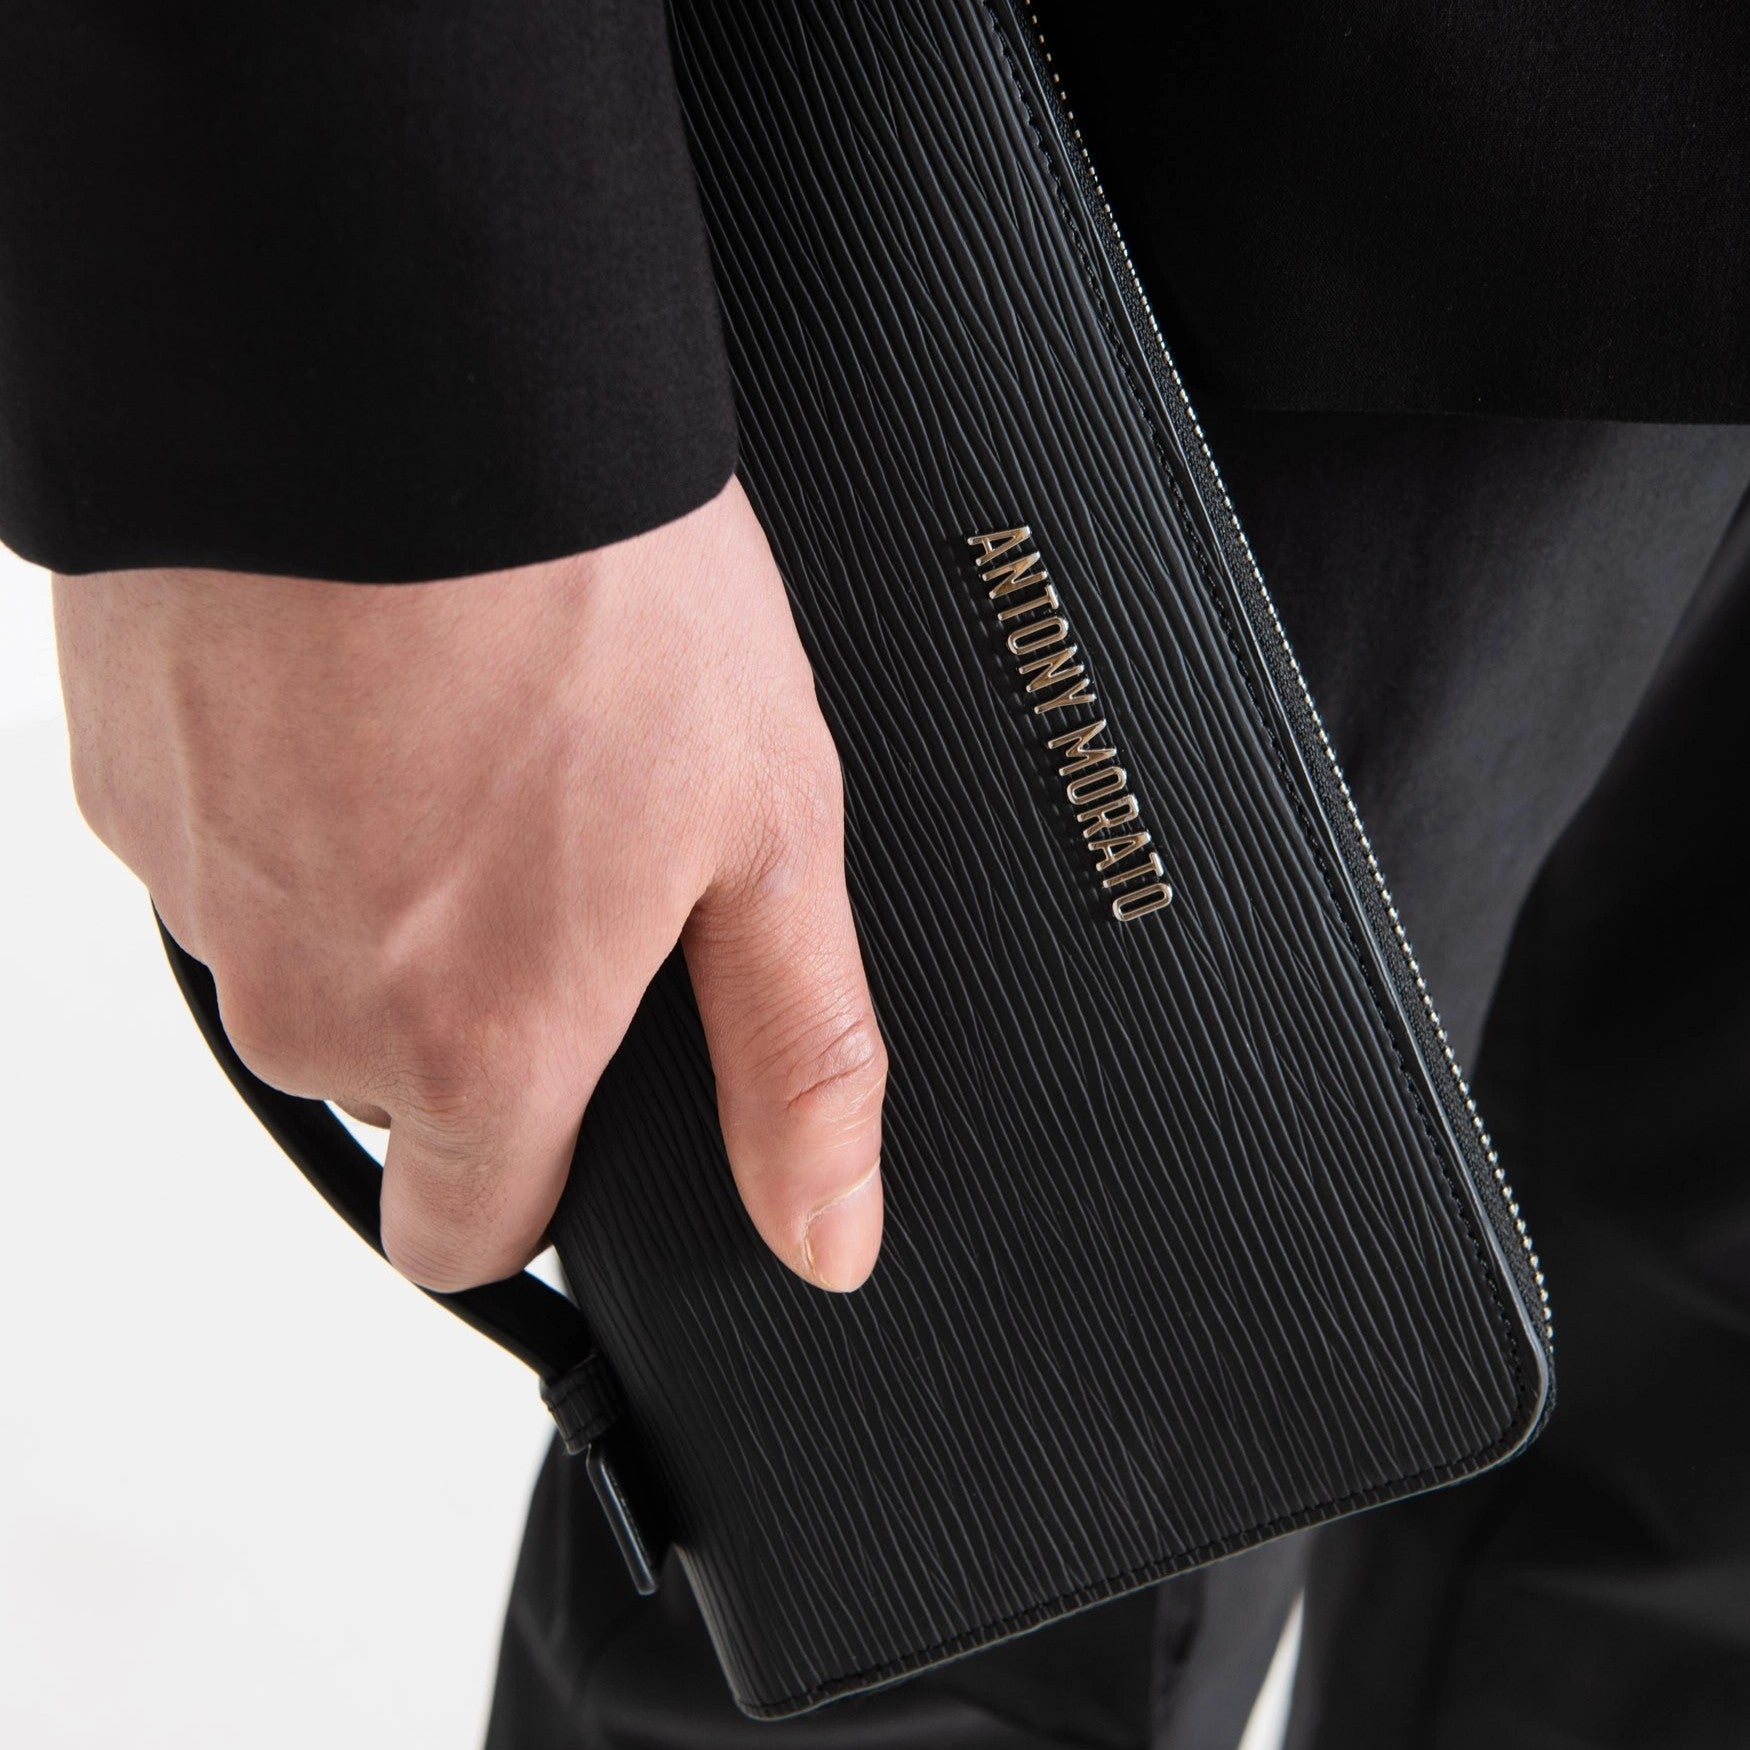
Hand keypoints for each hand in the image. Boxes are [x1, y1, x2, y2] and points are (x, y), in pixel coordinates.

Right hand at [53, 477, 885, 1292]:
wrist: (402, 374)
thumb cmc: (598, 595)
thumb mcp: (766, 838)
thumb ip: (795, 1062)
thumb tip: (828, 1234)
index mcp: (473, 1047)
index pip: (468, 1231)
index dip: (533, 1172)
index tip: (571, 1092)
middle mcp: (310, 1003)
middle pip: (392, 1087)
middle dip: (470, 1006)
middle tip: (558, 836)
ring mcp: (202, 888)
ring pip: (305, 961)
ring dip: (380, 887)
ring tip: (473, 738)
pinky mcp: (128, 780)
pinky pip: (230, 842)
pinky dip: (297, 794)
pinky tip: (376, 688)